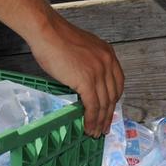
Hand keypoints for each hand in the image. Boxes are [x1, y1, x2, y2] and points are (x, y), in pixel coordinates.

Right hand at [25, 13, 124, 136]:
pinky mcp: (87, 81)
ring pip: (104, 103)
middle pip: (113, 95)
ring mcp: (98, 72)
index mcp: (108, 54)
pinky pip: (93, 106)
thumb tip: (84, 82)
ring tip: (95, 132)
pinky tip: (88, 127)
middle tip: (104, 127)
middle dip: (109, 114)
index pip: (118, 82)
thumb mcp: (81, 49)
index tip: (109, 111)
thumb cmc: (56, 38)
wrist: (47, 32)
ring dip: (100, 121)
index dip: (114, 100)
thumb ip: (89, 64)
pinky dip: (91, 119)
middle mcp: (107, 62)